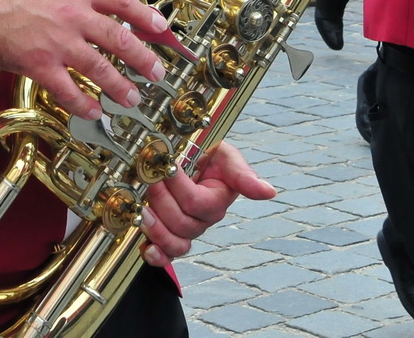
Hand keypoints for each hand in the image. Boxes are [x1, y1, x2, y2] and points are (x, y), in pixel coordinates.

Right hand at [0, 0, 171, 119]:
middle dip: (143, 59)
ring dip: (120, 86)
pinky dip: (82, 103)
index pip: (121, 1)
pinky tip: (93, 111)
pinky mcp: (39, 64)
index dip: (145, 15)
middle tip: (157, 72)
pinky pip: (67, 89)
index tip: (160, 27)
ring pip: (99, 68)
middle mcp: (73, 15)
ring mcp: (57, 42)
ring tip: (132, 98)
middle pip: (119, 39)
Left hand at [139, 143, 276, 264]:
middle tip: (148, 180)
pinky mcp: (170, 237)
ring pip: (175, 242)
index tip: (167, 166)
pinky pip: (167, 255)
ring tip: (143, 213)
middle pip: (181, 223)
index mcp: (216, 202)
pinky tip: (148, 249)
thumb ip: (243, 175)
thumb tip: (269, 192)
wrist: (190, 159)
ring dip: (156, 229)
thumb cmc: (209, 157)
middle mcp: (202, 221)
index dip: (179, 186)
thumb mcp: (227, 157)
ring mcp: (186, 231)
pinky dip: (157, 256)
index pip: (197, 202)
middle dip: (161, 200)